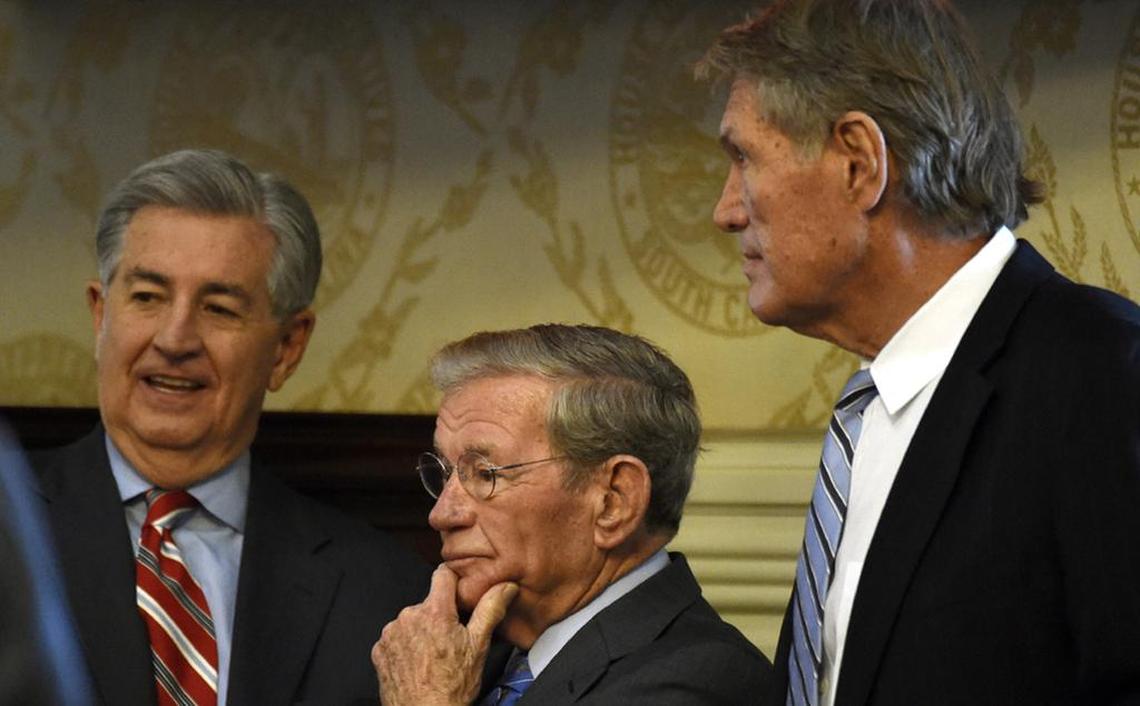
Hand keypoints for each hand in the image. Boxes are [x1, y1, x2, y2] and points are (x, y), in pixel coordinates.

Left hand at [372, 564, 517, 705]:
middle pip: (428, 602)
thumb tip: (505, 587)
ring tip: (433, 655)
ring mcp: (391, 633)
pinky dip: (406, 645)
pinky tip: (418, 662)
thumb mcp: (478, 646)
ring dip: (421, 630)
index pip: (442, 574)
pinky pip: (396, 637)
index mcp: (435, 612)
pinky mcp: (379, 649)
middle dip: (439, 614)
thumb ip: (491, 609)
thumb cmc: (451, 688)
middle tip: (451, 639)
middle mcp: (409, 617)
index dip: (454, 580)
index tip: (458, 592)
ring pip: (411, 620)